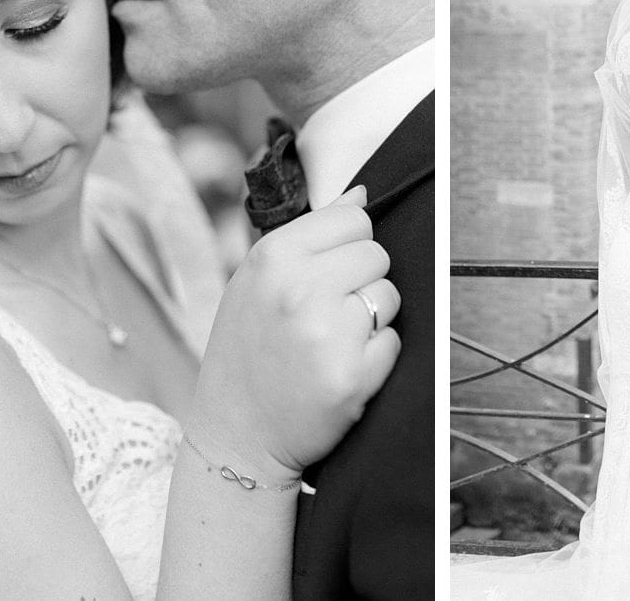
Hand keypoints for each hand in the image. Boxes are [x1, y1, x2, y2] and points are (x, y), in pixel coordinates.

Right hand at [186, 186, 400, 482]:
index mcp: (272, 257)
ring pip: (390, 296)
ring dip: (372, 318)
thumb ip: (310, 235)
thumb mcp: (257, 281)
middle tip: (327, 314)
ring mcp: (327, 333)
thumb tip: (361, 193)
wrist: (236, 437)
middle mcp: (299, 289)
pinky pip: (393, 341)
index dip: (348, 246)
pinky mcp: (352, 375)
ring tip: (331, 342)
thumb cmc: (247, 353)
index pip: (354, 218)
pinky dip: (376, 356)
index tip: (327, 272)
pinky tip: (340, 369)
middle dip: (363, 280)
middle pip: (376, 253)